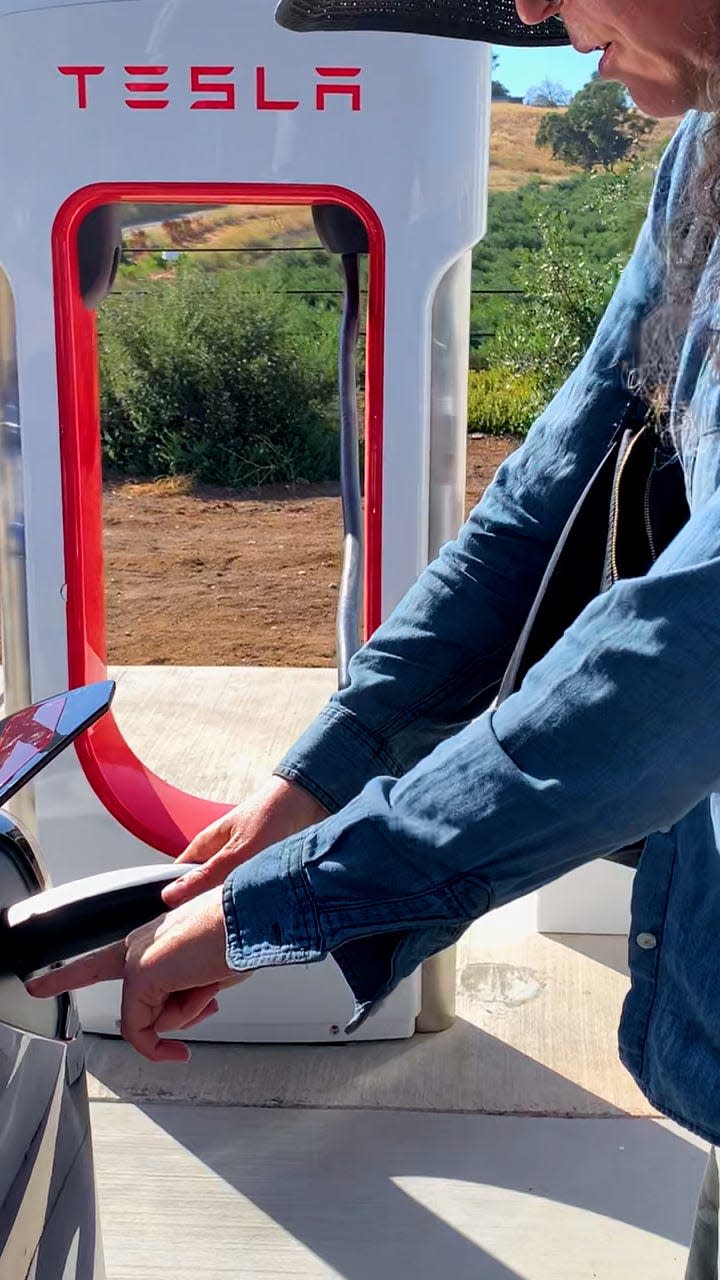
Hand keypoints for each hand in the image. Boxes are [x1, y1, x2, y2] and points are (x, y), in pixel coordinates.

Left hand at [26, 888, 246, 1062]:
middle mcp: (138, 944)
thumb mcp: (207, 975)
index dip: (66, 974)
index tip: (35, 985)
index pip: (100, 959)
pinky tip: (199, 999)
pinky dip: (171, 1032)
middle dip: (162, 1007)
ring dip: (185, 1014)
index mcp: (155, 938)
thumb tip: (163, 1025)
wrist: (249, 918)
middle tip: (163, 988)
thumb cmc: (237, 938)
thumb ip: (179, 999)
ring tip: (209, 982)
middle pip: (113, 987)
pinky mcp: (140, 973)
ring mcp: (136, 958)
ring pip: (146, 1017)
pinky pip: (147, 1028)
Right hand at [162, 775, 328, 908]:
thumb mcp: (238, 851)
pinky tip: (262, 912)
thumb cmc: (272, 814)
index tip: (183, 924)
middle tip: (215, 928)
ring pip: (227, 894)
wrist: (312, 800)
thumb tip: (170, 896)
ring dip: (234, 906)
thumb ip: (207, 875)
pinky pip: (249, 893)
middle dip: (207, 910)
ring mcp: (241, 864)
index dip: (176, 904)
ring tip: (242, 920)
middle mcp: (220, 856)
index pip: (177, 880)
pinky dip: (254, 902)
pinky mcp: (262, 870)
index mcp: (204, 847)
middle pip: (202, 891)